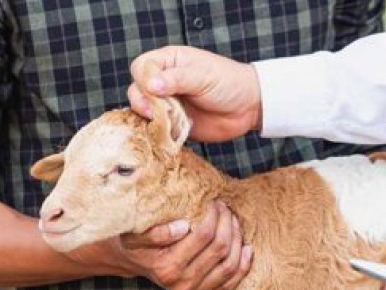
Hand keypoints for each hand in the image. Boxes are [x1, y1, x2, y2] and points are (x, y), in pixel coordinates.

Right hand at [78, 201, 252, 289]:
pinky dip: (243, 265)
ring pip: (230, 265)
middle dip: (227, 223)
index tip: (213, 202)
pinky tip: (246, 248)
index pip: (203, 236)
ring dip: (237, 240)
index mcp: (167, 267)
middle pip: (220, 249)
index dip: (214, 216)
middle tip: (225, 208)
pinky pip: (232, 283)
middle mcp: (182, 285)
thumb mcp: (135, 233)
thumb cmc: (136, 241)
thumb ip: (155, 232)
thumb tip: (183, 227)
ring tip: (233, 222)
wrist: (135, 262)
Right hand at [128, 47, 261, 142]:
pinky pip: (157, 129)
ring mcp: (168, 104)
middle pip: (137, 90)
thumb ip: (176, 80)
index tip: (155, 91)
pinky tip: (173, 131)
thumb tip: (151, 85)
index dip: (144, 80)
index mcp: (169, 62)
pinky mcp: (174, 124)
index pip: (141, 67)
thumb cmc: (228, 83)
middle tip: (155, 112)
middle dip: (143, 101)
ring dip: (151, 118)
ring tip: (169, 121)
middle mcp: (164, 82)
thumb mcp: (202, 76)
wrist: (248, 107)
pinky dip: (160, 132)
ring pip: (143, 111)